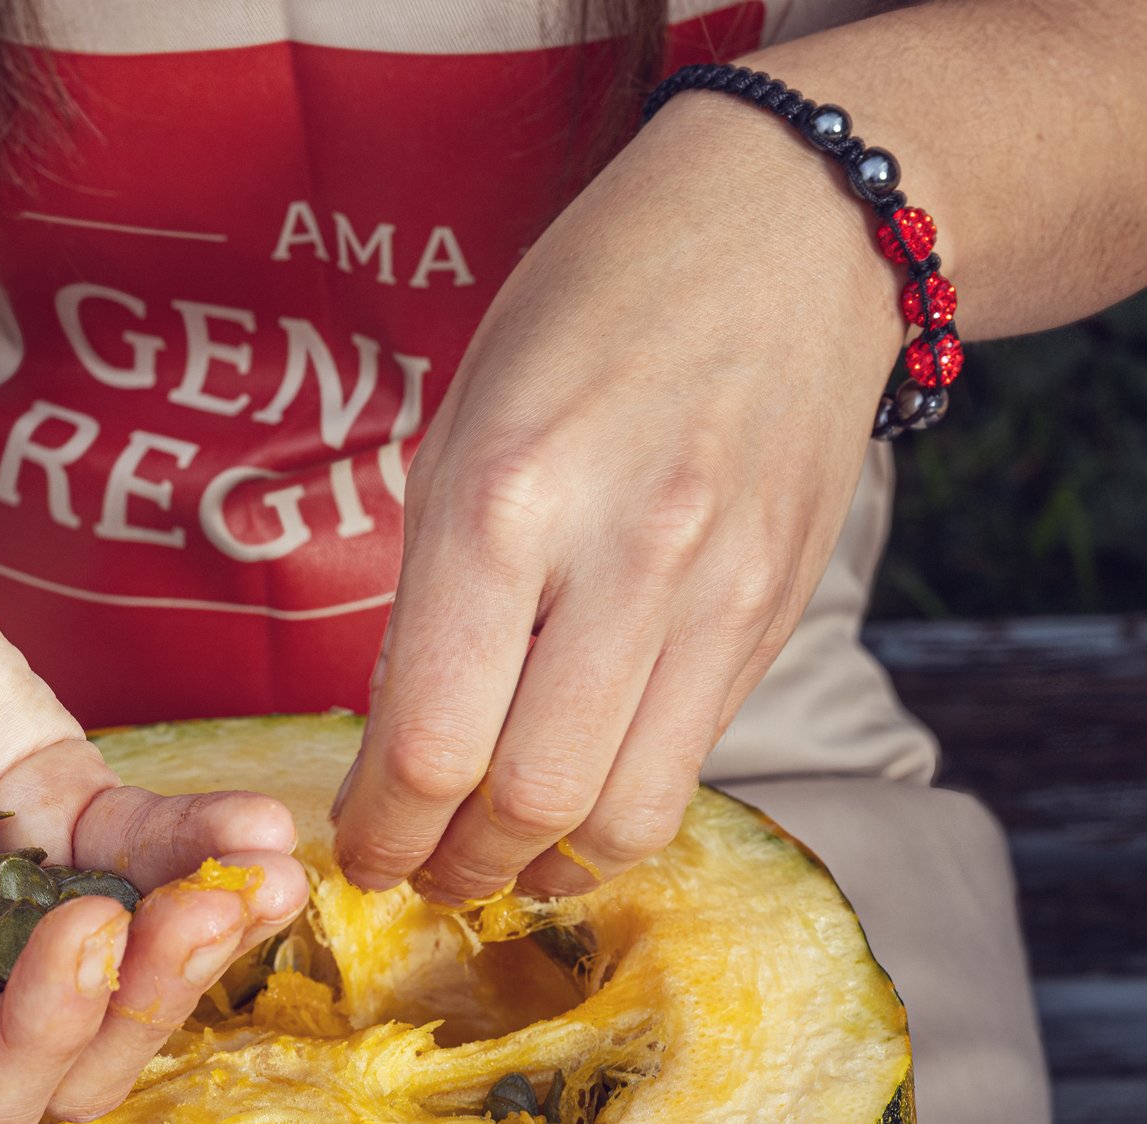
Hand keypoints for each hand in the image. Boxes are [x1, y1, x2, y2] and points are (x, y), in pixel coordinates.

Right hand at [0, 490, 308, 1123]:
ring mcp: (3, 895)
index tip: (85, 927)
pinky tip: (258, 825)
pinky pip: (147, 856)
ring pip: (126, 973)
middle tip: (204, 910)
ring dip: (203, 941)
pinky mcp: (59, 814)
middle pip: (66, 1057)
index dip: (41, 1039)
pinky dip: (206, 849)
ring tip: (265, 879)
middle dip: (145, 1000)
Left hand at [331, 92, 905, 898]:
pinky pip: (690, 766)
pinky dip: (620, 817)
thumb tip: (400, 746)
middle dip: (453, 866)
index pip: (427, 738)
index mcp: (502, 496)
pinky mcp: (775, 616)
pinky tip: (577, 805)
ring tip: (497, 862)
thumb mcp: (465, 421)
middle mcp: (618, 554)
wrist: (791, 229)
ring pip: (622, 814)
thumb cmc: (591, 309)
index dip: (378, 830)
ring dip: (542, 868)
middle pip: (525, 800)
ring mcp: (715, 592)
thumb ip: (434, 586)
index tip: (356, 850)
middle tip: (417, 871)